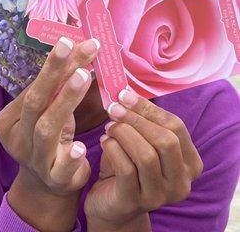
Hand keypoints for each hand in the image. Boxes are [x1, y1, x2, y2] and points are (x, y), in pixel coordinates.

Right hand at [0, 37, 99, 231]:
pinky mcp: (54, 179)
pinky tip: (79, 147)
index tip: (73, 41)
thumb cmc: (48, 138)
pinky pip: (60, 169)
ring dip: (66, 101)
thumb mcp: (47, 112)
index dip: (54, 65)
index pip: (34, 87)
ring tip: (83, 76)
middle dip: (55, 72)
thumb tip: (78, 48)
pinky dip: (68, 157)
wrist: (46, 185)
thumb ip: (55, 89)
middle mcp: (18, 138)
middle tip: (75, 46)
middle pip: (35, 102)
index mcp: (10, 119)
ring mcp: (35, 160)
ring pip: (47, 129)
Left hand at [85, 89, 202, 230]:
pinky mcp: (135, 202)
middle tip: (114, 108)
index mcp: (190, 163)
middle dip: (136, 119)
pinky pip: (126, 169)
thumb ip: (142, 121)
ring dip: (123, 133)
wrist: (112, 203)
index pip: (176, 127)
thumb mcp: (143, 141)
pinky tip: (104, 141)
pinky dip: (112, 148)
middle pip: (165, 140)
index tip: (125, 95)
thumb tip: (125, 93)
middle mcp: (181, 182)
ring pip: (146, 155)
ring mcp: (160, 196)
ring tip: (109, 126)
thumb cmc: (130, 165)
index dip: (149, 108)